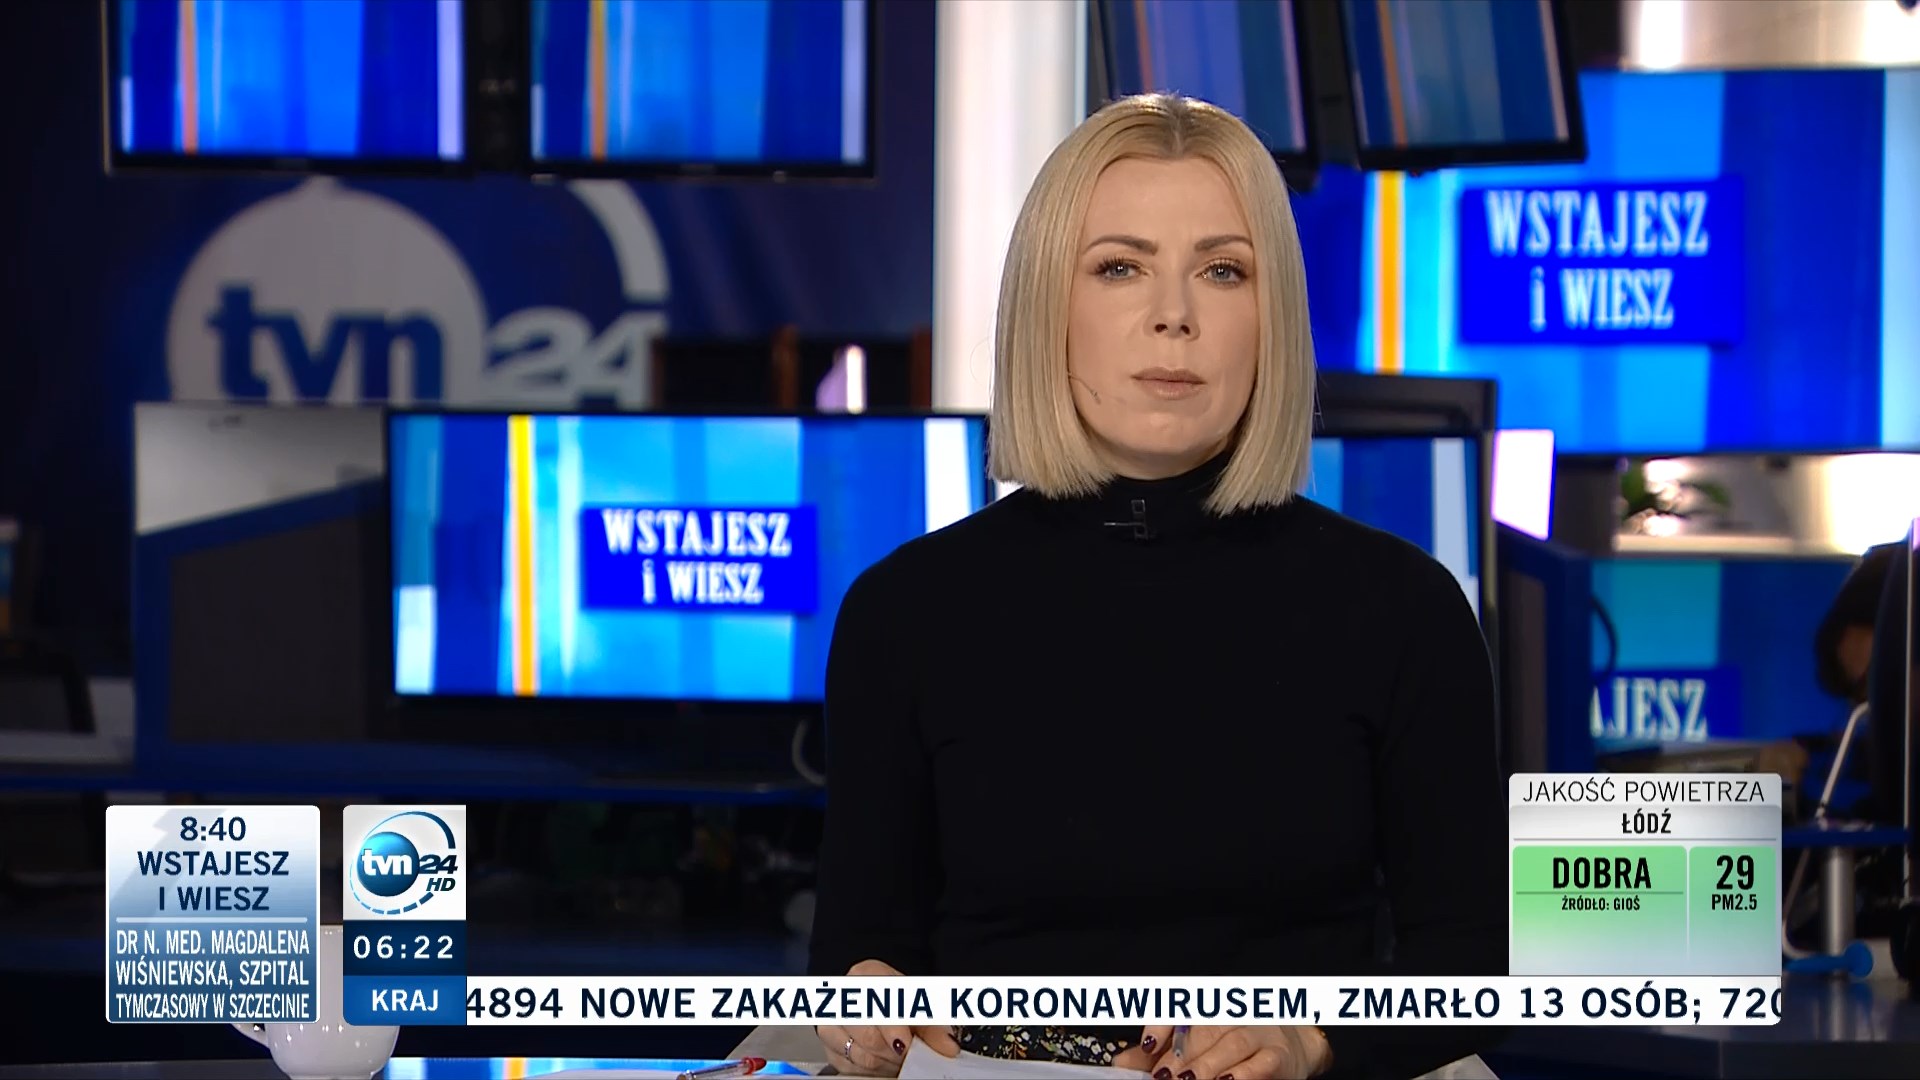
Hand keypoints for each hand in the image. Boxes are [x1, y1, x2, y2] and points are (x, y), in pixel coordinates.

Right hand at [814, 959, 959, 1075]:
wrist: (877, 1000)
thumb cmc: (895, 999)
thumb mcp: (919, 1004)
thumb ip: (934, 1026)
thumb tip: (948, 1046)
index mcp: (866, 975)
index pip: (876, 1002)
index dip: (892, 1026)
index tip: (907, 1043)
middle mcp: (843, 997)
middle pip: (866, 1033)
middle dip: (893, 1051)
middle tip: (911, 1055)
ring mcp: (832, 1024)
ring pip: (858, 1054)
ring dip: (885, 1063)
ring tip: (901, 1060)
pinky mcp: (830, 1048)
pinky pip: (850, 1068)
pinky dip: (872, 1071)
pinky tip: (885, 1064)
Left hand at [1131, 1025, 1330, 1079]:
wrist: (1292, 1049)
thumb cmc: (1238, 1049)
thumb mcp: (1197, 1048)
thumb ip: (1159, 1055)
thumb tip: (1121, 1064)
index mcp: (1210, 1009)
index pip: (1184, 1008)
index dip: (1164, 1023)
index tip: (1148, 1044)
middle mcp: (1234, 1015)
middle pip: (1206, 1029)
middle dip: (1182, 1055)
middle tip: (1163, 1076)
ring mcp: (1259, 1034)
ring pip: (1233, 1043)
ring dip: (1209, 1064)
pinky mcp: (1279, 1056)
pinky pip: (1261, 1063)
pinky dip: (1243, 1074)